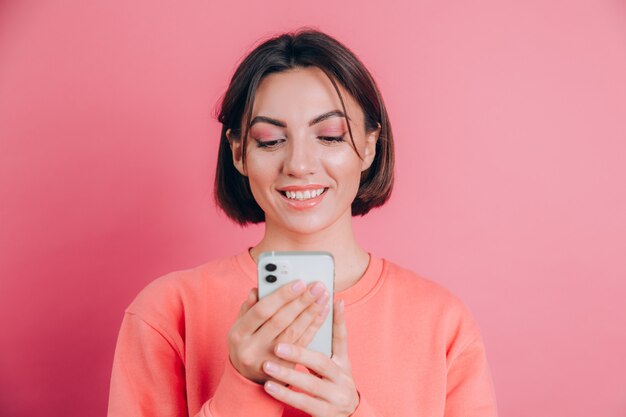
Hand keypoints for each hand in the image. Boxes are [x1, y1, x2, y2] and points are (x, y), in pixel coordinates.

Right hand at [228, 281, 329, 383]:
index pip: (262, 311)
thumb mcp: (239, 326)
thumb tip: (259, 289)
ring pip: (294, 332)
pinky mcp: (285, 368)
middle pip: (281, 321)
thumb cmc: (245, 343)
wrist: (247, 379)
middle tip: (317, 286)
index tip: (299, 283)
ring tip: (323, 296)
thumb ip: (249, 307)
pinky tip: (322, 312)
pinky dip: (314, 326)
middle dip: (301, 301)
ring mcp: (269, 360)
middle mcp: (252, 349)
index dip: (282, 296)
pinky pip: (303, 344)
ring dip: (311, 312)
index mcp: (239, 334)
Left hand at [261, 299, 358, 416]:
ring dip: (287, 374)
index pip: (341, 339)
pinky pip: (303, 403)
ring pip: (311, 384)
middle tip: (278, 346)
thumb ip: (328, 338)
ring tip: (267, 365)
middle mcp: (342, 378)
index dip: (339, 320)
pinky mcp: (326, 414)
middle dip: (300, 352)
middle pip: (322, 362)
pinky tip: (268, 386)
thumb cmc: (333, 383)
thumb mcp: (336, 362)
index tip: (332, 301)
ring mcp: (335, 397)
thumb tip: (327, 305)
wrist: (346, 416)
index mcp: (343, 363)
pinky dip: (285, 394)